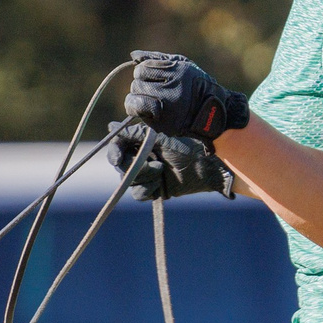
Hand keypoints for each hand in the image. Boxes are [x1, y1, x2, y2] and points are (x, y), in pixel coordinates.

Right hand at [106, 120, 236, 200]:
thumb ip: (135, 134)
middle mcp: (143, 157)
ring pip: (128, 181)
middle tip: (152, 161)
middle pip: (121, 166)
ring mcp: (149, 174)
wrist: (211, 162)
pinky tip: (160, 180)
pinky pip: (139, 194)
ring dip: (142, 176)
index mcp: (143, 140)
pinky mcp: (156, 189)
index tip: (118, 156)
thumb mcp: (161, 135)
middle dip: (133, 166)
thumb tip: (111, 128)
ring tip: (160, 168)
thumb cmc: (190, 142)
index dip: (114, 151)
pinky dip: (147, 188)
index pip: (118, 147)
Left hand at [127, 51, 249, 142]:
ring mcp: (168, 109)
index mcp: (179, 73)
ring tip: (145, 97)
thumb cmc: (195, 84)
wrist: (212, 112)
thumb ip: (158, 58)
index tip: (149, 75)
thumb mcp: (182, 65)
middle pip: (137, 84)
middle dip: (140, 84)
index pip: (143, 68)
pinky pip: (138, 114)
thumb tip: (133, 55)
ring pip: (134, 99)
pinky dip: (137, 109)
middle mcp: (173, 91)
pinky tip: (145, 107)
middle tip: (150, 88)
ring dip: (135, 97)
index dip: (143, 71)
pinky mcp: (163, 124)